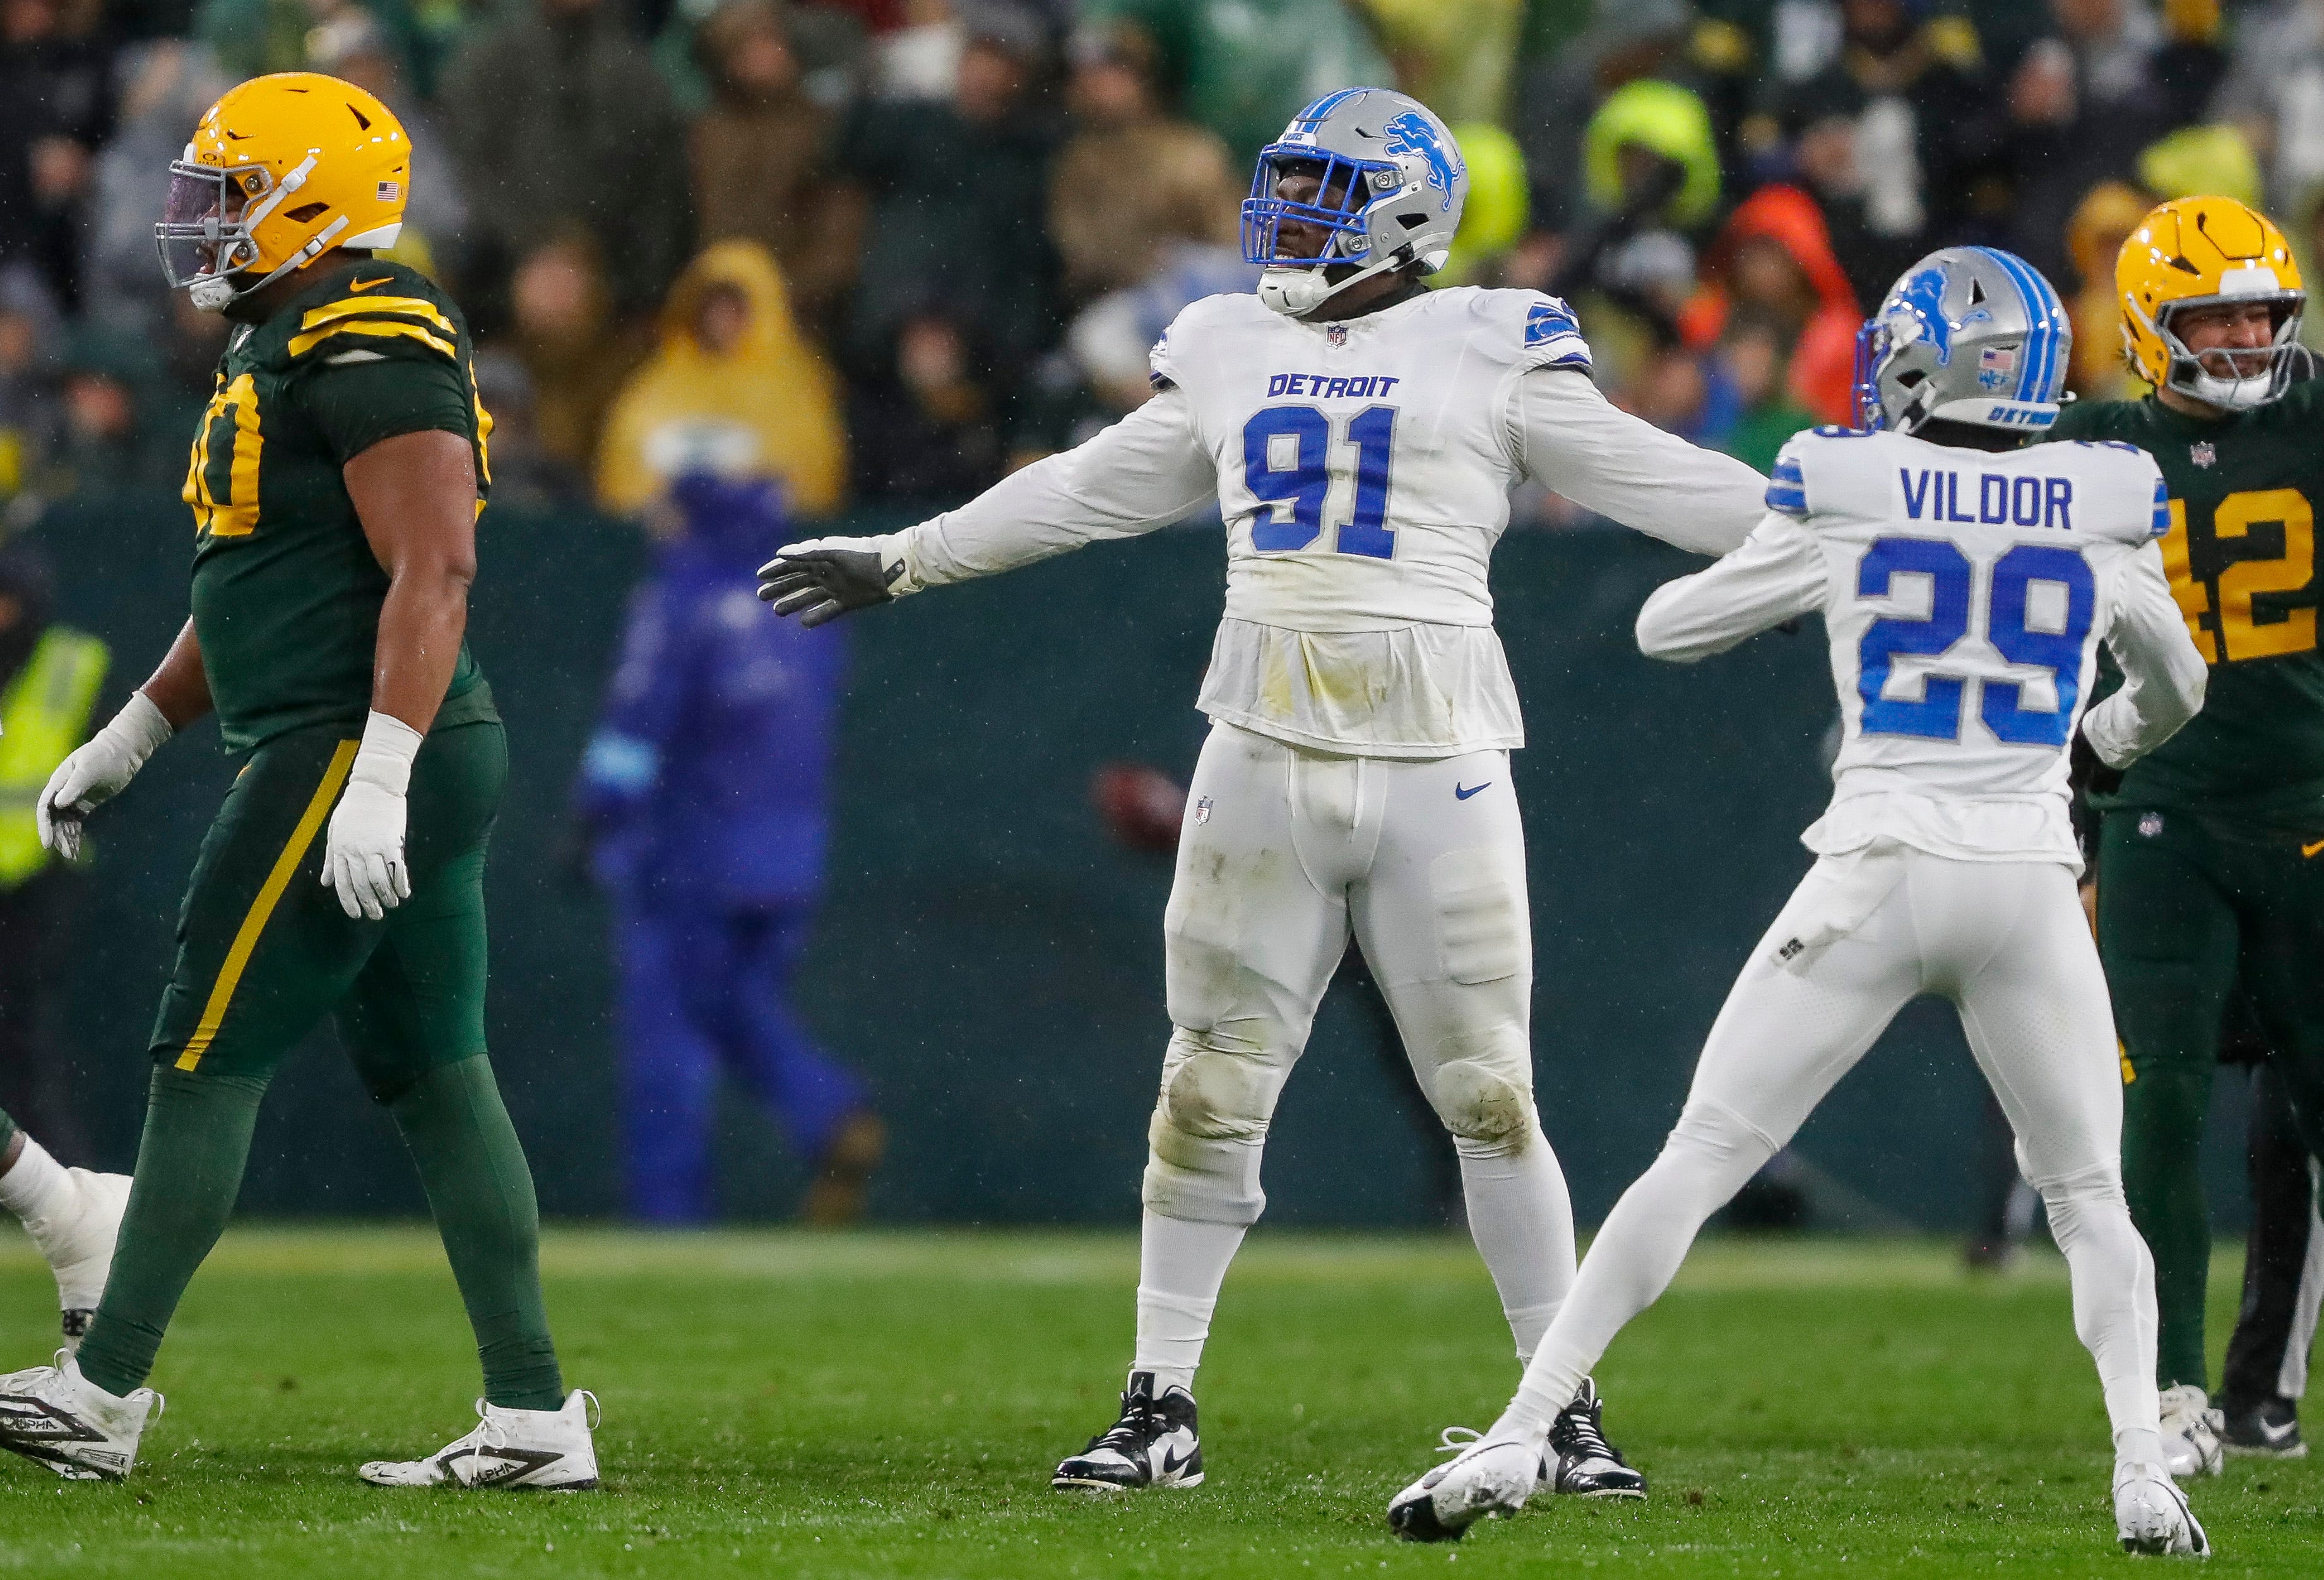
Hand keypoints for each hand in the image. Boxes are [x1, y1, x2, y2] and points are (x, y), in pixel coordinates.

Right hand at [37, 692, 173, 860]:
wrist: (122, 753)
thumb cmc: (104, 756)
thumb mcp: (89, 769)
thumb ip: (75, 786)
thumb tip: (59, 803)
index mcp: (59, 782)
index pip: (45, 807)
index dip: (45, 825)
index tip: (48, 842)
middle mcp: (62, 792)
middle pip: (53, 818)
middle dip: (56, 835)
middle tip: (62, 853)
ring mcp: (73, 799)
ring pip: (64, 823)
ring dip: (66, 838)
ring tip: (71, 856)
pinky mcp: (85, 804)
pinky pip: (76, 822)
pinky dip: (75, 835)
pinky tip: (76, 848)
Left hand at [322, 779, 408, 919]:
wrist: (374, 787)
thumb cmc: (352, 808)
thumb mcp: (334, 832)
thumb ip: (331, 859)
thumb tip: (326, 882)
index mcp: (340, 850)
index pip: (343, 883)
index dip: (349, 902)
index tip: (356, 914)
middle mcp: (356, 852)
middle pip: (362, 885)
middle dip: (369, 904)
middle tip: (376, 916)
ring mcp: (374, 848)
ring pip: (379, 880)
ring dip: (386, 897)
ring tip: (392, 905)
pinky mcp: (392, 842)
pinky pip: (397, 868)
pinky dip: (401, 883)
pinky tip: (404, 892)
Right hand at [757, 535, 911, 626]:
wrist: (890, 569)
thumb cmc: (861, 556)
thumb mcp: (832, 553)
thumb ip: (806, 553)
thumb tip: (779, 552)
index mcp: (821, 558)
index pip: (793, 564)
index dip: (776, 570)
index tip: (760, 577)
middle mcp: (826, 573)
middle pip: (797, 581)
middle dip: (779, 587)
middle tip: (760, 596)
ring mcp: (836, 588)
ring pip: (809, 596)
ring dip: (793, 602)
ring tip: (776, 611)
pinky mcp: (848, 601)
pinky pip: (828, 610)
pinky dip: (816, 616)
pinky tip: (803, 622)